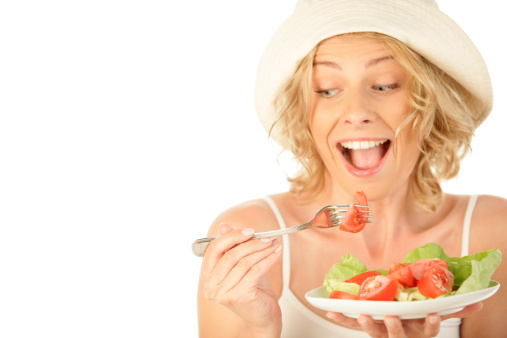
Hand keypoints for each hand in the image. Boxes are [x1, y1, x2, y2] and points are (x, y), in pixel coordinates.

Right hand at [200, 223, 282, 335]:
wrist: (263, 317)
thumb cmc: (251, 291)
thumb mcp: (240, 265)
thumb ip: (231, 247)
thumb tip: (224, 225)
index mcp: (207, 276)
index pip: (214, 249)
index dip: (231, 236)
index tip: (249, 231)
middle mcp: (211, 286)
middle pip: (230, 254)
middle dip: (251, 243)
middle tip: (266, 237)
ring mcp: (224, 293)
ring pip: (244, 262)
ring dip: (262, 250)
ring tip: (273, 244)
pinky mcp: (240, 296)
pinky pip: (255, 270)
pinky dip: (268, 259)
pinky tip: (276, 253)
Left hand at [326, 302, 481, 336]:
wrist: (397, 331)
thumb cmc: (415, 319)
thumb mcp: (433, 315)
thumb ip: (454, 308)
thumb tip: (478, 301)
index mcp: (418, 329)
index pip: (427, 330)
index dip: (431, 325)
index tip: (434, 316)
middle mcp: (400, 333)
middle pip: (398, 335)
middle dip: (395, 328)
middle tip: (392, 318)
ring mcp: (382, 332)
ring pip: (375, 332)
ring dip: (369, 324)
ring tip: (363, 316)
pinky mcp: (365, 327)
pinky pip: (351, 324)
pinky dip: (341, 317)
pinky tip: (329, 310)